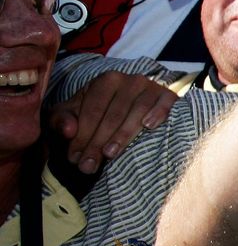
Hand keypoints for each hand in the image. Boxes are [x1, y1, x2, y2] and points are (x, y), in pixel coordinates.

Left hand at [46, 71, 176, 173]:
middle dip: (98, 141)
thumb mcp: (75, 114)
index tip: (75, 158)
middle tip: (89, 165)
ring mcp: (151, 86)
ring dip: (123, 134)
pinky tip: (149, 126)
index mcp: (105, 81)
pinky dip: (157, 112)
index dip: (82, 134)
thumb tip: (69, 130)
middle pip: (114, 113)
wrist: (131, 105)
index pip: (93, 109)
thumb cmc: (99, 113)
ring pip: (137, 110)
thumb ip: (62, 120)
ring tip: (110, 154)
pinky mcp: (168, 95)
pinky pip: (165, 102)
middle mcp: (129, 80)